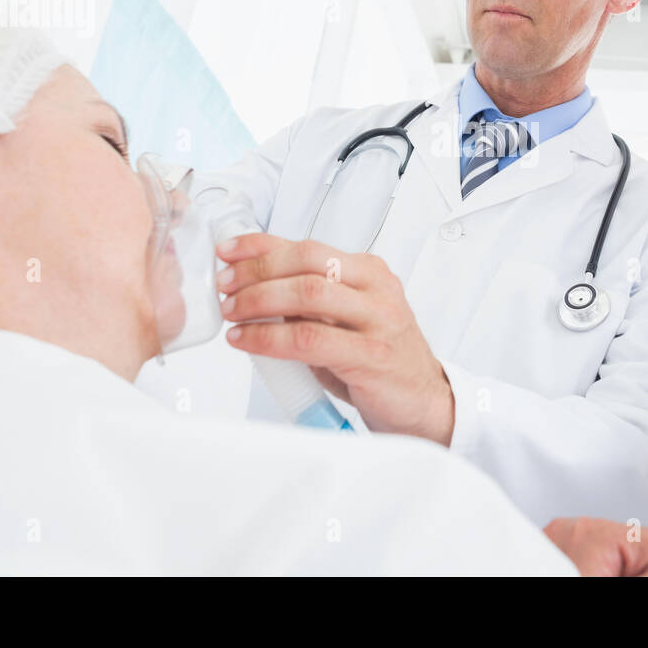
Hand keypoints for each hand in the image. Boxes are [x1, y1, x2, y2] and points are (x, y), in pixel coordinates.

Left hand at [216, 233, 454, 444]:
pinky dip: (269, 337)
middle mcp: (377, 289)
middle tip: (225, 286)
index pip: (309, 246)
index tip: (228, 251)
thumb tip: (249, 286)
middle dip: (257, 271)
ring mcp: (378, 321)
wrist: (423, 403)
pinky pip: (309, 339)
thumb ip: (309, 301)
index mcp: (369, 272)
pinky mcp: (370, 356)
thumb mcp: (345, 321)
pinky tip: (247, 340)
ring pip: (309, 295)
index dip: (262, 245)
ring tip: (231, 314)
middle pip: (308, 262)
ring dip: (259, 300)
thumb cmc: (377, 362)